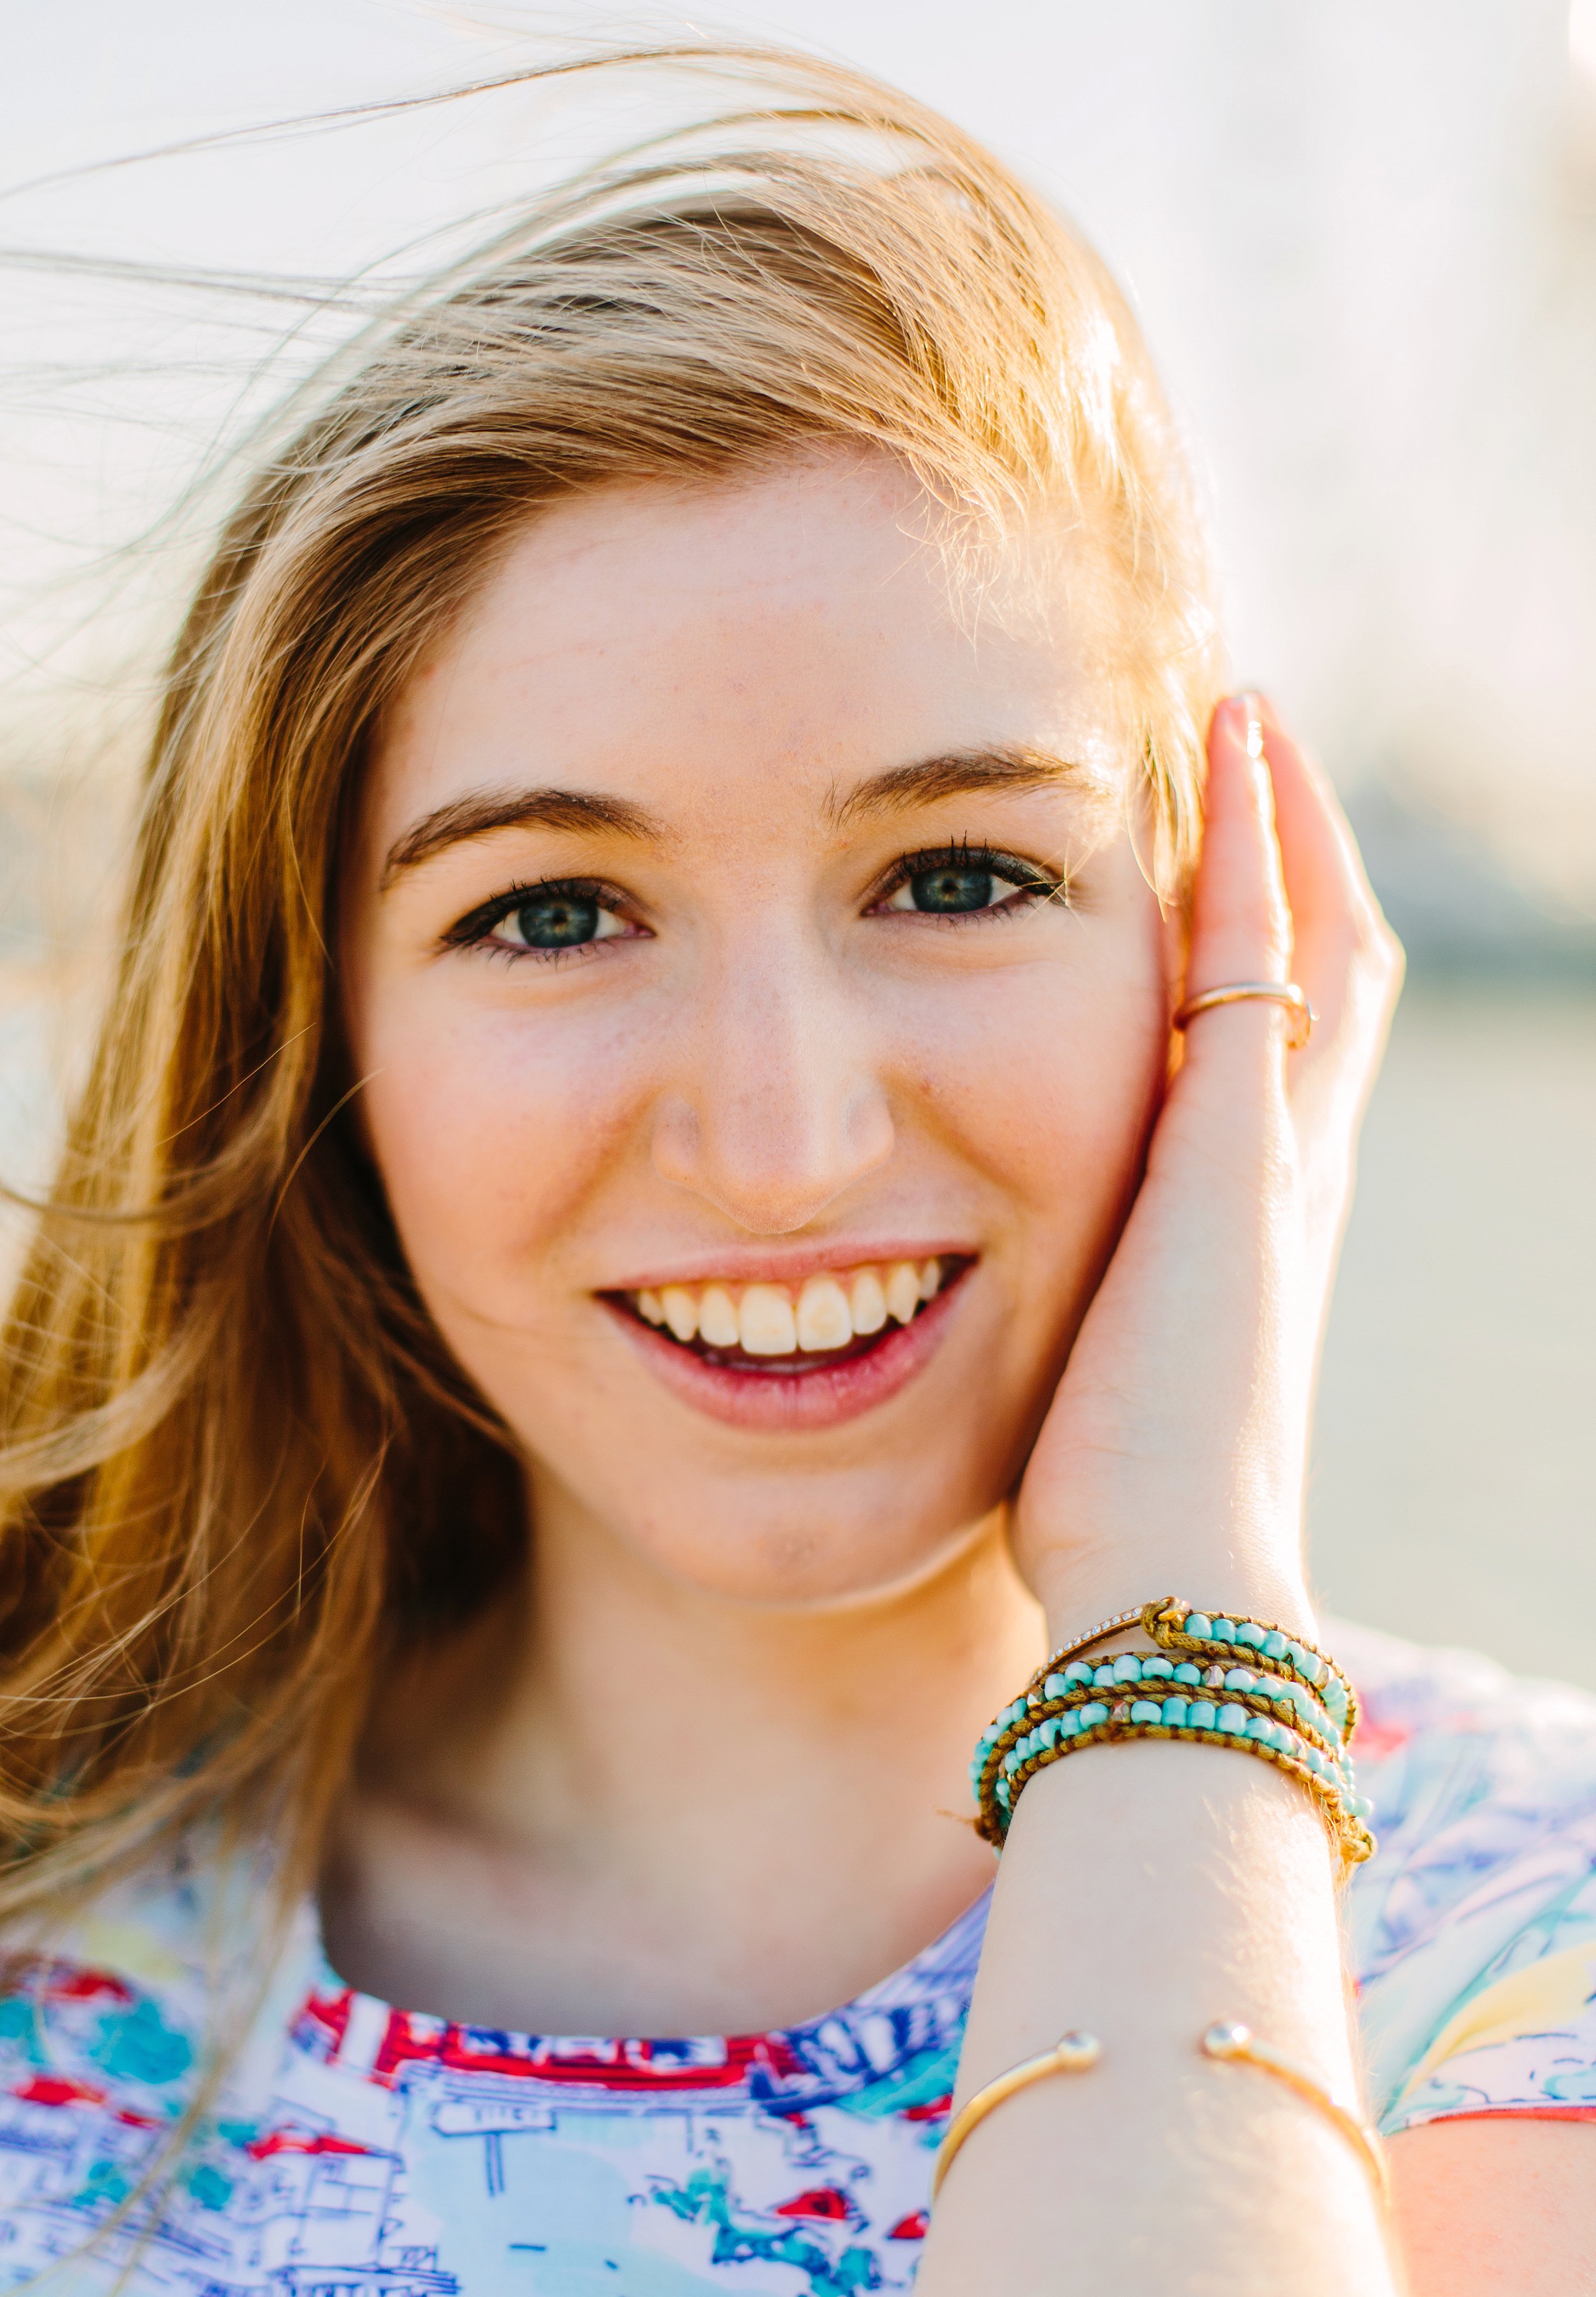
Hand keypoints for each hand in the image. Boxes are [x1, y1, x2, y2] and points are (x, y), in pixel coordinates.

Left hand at [1011, 695, 1401, 1641]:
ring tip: (1242, 711)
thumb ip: (1072, 1319)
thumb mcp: (1087, 1380)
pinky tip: (1231, 747)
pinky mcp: (1243, 1150)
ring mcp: (1276, 1153)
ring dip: (1279, 825)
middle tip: (1244, 742)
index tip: (1203, 855)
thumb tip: (970, 1312)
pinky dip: (1256, 850)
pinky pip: (1264, 955)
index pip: (1272, 1045)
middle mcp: (1285, 1172)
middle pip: (1326, 969)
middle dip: (1290, 856)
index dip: (1253, 946)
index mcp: (1246, 1224)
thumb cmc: (1107, 1520)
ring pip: (1311, 940)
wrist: (1165, 1585)